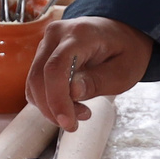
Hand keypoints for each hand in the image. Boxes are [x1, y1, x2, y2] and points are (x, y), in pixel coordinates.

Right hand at [25, 16, 155, 131]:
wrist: (121, 34)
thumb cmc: (126, 51)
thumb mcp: (124, 71)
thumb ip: (98, 81)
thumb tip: (72, 92)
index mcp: (81, 34)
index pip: (56, 67)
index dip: (57, 98)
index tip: (67, 122)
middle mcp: (57, 34)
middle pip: (39, 76)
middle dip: (53, 108)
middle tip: (75, 124)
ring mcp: (47, 42)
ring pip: (33, 82)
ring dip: (50, 106)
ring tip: (80, 111)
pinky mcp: (43, 53)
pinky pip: (35, 82)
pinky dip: (47, 100)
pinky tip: (70, 103)